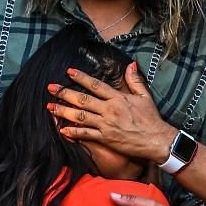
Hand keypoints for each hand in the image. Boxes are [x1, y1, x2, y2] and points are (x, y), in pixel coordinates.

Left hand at [48, 61, 174, 163]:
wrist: (156, 140)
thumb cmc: (151, 118)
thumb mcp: (144, 96)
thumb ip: (134, 80)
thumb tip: (131, 64)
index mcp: (118, 98)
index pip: (96, 85)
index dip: (81, 78)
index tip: (68, 72)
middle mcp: (110, 110)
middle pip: (83, 99)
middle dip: (65, 93)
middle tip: (51, 88)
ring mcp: (106, 124)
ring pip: (80, 116)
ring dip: (64, 111)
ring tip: (50, 107)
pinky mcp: (105, 138)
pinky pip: (86, 134)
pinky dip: (73, 132)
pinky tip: (62, 129)